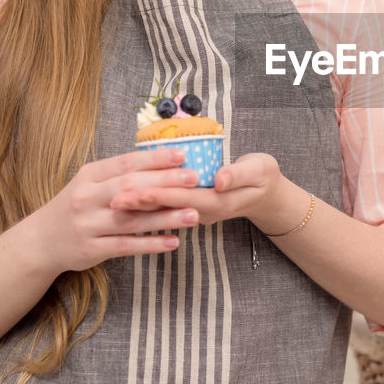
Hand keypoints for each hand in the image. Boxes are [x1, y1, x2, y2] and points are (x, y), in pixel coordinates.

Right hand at [28, 148, 200, 273]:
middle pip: (130, 188)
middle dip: (165, 183)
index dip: (155, 159)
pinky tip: (173, 242)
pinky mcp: (91, 250)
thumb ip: (119, 175)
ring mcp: (88, 225)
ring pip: (131, 219)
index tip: (182, 156)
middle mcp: (87, 198)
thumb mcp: (90, 184)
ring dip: (165, 217)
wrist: (40, 241)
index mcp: (89, 176)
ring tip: (193, 214)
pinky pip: (126, 246)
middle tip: (194, 180)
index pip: (126, 164)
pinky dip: (150, 244)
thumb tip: (162, 164)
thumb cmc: (76, 207)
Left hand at [113, 152, 302, 233]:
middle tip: (114, 200)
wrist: (269, 196)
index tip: (137, 191)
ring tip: (115, 203)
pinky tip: (133, 202)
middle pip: (169, 207)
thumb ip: (238, 174)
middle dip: (142, 202)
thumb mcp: (259, 170)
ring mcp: (199, 213)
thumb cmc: (264, 178)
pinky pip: (170, 209)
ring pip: (166, 210)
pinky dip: (151, 205)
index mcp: (220, 200)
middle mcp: (206, 211)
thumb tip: (219, 178)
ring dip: (141, 207)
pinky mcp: (195, 209)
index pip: (184, 197)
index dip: (161, 193)